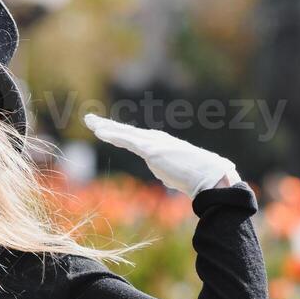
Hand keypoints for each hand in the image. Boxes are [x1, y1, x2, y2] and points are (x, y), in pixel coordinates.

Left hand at [83, 112, 240, 197]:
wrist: (210, 176)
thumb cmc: (199, 178)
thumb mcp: (178, 173)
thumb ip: (167, 170)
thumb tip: (163, 173)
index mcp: (162, 144)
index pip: (136, 138)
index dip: (121, 134)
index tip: (107, 130)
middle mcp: (157, 140)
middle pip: (127, 132)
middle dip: (108, 126)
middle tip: (91, 120)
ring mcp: (154, 143)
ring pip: (125, 133)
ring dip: (106, 128)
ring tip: (90, 122)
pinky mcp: (152, 149)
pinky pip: (127, 140)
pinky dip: (112, 135)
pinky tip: (99, 131)